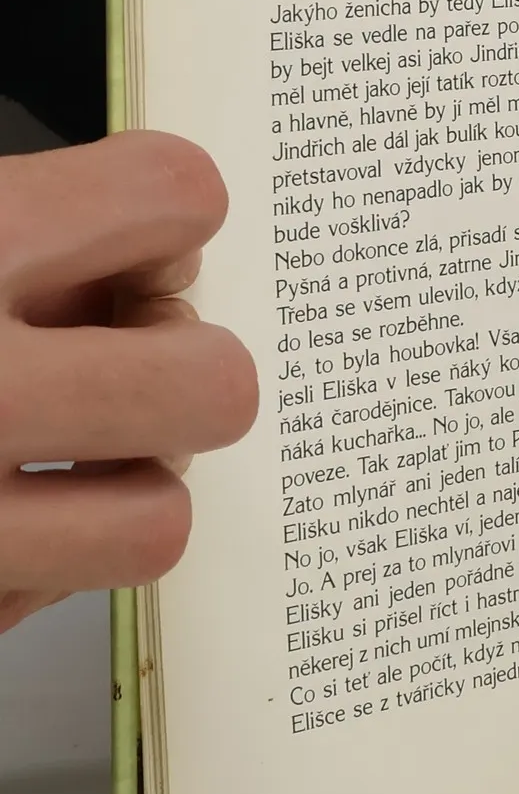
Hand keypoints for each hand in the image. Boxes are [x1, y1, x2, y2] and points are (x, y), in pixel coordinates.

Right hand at [0, 134, 256, 636]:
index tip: (131, 236)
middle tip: (111, 360)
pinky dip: (38, 562)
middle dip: (179, 370)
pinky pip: (52, 600)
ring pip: (159, 523)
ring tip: (54, 457)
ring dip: (124, 490)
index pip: (175, 193)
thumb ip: (27, 227)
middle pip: (216, 383)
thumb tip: (165, 246)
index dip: (162, 214)